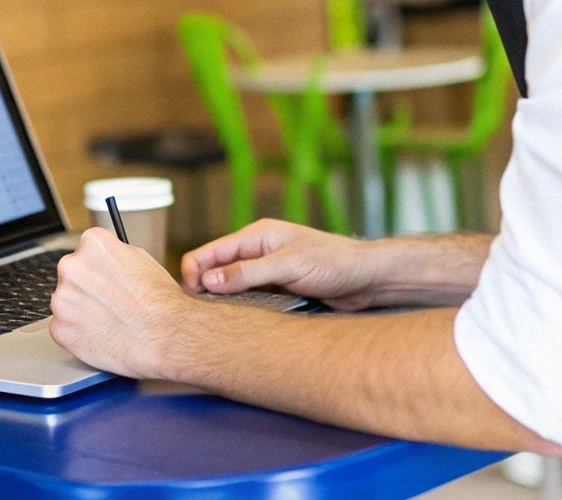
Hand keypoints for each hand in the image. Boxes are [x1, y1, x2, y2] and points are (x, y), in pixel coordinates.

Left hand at [49, 228, 195, 379]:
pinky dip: (77, 333)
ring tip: (109, 320)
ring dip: (81, 310)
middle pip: (73, 274)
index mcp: (92, 243)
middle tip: (110, 302)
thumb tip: (104, 259)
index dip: (100, 267)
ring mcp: (62, 299)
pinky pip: (63, 328)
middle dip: (87, 287)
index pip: (86, 250)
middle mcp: (71, 266)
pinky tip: (100, 335)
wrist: (165, 337)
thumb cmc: (159, 301)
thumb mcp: (141, 259)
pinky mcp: (59, 328)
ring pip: (66, 302)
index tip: (107, 278)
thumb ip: (113, 254)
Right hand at [181, 219, 391, 310]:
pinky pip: (250, 298)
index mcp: (256, 236)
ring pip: (232, 287)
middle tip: (201, 318)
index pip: (208, 253)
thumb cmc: (334, 263)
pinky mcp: (278, 289)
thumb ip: (248, 273)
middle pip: (216, 271)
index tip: (194, 301)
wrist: (367, 278)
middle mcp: (257, 251)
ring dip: (224, 303)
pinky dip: (242, 309)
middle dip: (204, 291)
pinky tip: (242, 324)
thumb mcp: (288, 265)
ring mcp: (267, 271)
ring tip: (220, 324)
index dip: (193, 275)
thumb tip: (209, 282)